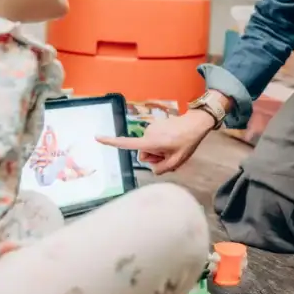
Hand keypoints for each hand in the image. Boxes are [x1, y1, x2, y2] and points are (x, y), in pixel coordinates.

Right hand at [96, 109, 213, 174]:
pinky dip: (160, 143)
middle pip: (142, 153)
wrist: (195, 123)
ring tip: (172, 147)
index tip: (97, 137)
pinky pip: (152, 139)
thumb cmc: (187, 142)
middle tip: (169, 155)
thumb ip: (161, 169)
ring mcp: (150, 128)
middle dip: (153, 157)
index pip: (127, 144)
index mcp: (151, 142)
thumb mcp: (177, 161)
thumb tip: (152, 169)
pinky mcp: (154, 125)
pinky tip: (172, 141)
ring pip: (148, 146)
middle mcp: (147, 133)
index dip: (111, 142)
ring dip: (158, 150)